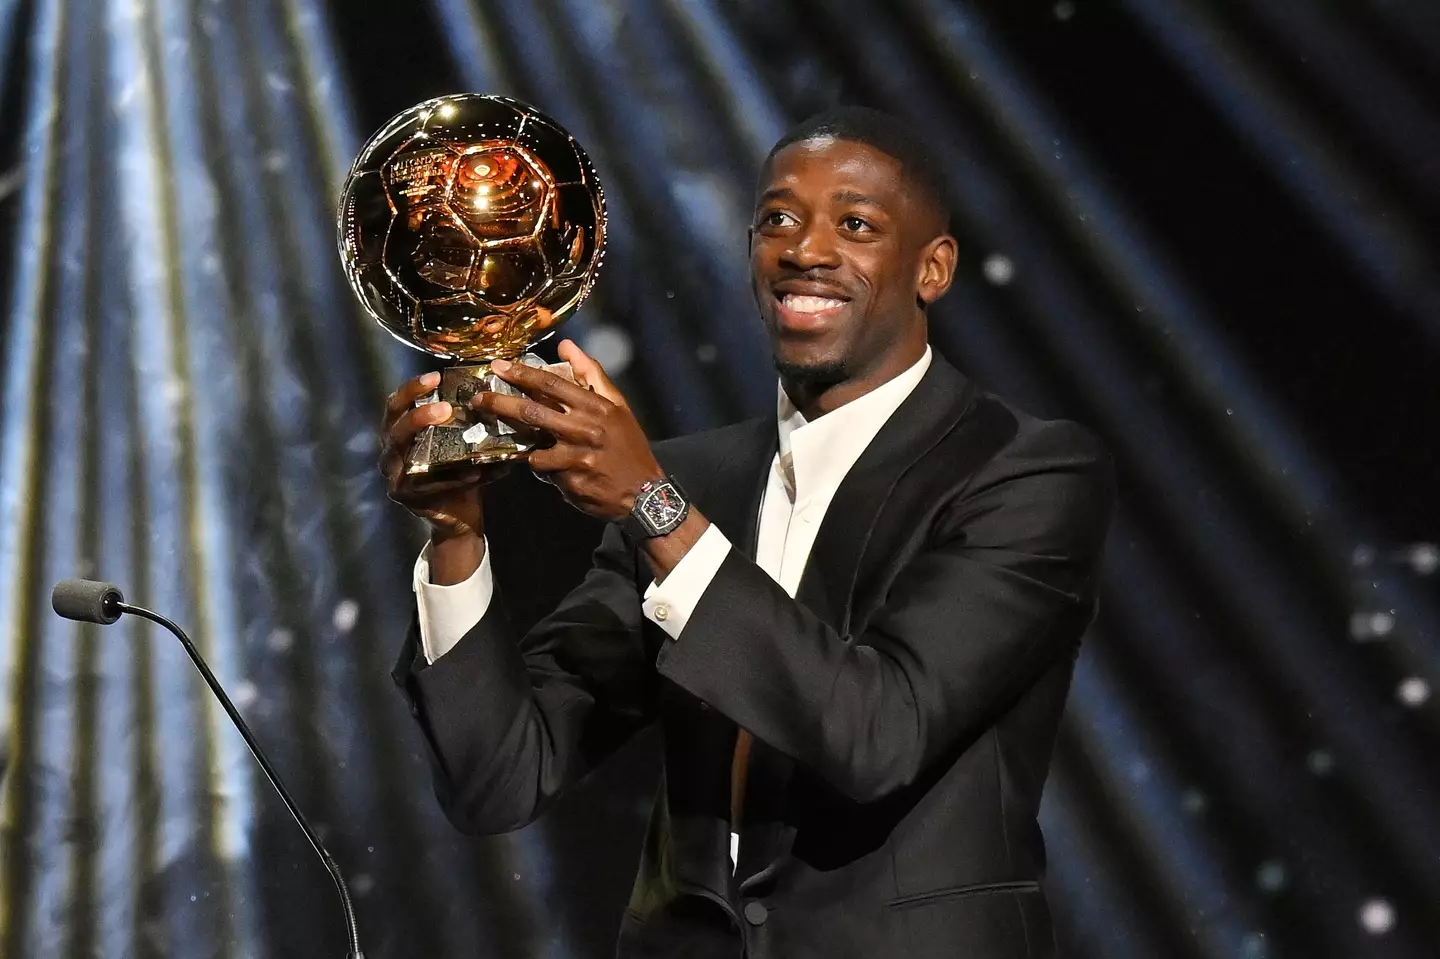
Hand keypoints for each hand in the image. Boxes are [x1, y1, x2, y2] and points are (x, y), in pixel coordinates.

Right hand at [379, 371, 510, 541]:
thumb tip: (501, 395)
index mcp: (400, 433)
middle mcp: (391, 453)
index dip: (411, 389)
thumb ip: (470, 423)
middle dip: (418, 414)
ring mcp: (395, 477)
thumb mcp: (461, 445)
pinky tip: (474, 472)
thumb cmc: (458, 473)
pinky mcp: (406, 497)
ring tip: (453, 435)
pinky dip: (452, 478)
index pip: (396, 405)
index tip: (435, 376)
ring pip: (404, 454)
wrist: (460, 517)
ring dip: (428, 440)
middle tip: (445, 407)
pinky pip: (428, 484)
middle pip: (394, 427)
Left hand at [475, 340, 663, 520]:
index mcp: (596, 406)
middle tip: (478, 398)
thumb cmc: (628, 446)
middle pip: (533, 411)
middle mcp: (585, 428)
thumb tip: (565, 346)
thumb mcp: (617, 406)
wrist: (645, 494)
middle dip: (500, 403)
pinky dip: (541, 467)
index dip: (522, 374)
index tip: (499, 366)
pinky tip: (549, 468)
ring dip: (522, 443)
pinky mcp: (571, 480)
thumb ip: (591, 374)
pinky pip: (543, 471)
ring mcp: (576, 456)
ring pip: (533, 445)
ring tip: (512, 439)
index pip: (552, 383)